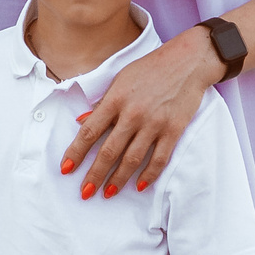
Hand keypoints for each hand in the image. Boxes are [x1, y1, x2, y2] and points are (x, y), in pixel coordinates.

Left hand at [59, 27, 219, 198]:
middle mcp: (133, 114)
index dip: (76, 152)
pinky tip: (140, 186)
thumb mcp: (120, 80)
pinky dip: (149, 175)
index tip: (66, 168)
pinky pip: (159, 159)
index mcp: (116, 99)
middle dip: (94, 175)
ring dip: (118, 180)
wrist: (188, 62)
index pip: (89, 132)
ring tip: (108, 193)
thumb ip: (103, 104)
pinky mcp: (173, 130)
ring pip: (132, 160)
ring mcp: (154, 124)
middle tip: (85, 192)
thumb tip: (81, 122)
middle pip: (109, 152)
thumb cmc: (150, 68)